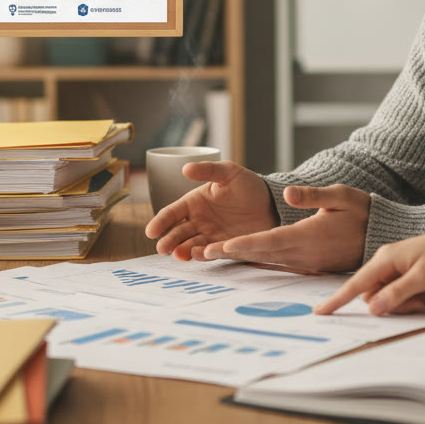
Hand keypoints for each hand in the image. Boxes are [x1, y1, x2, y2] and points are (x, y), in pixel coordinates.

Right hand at [144, 161, 276, 260]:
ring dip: (183, 250)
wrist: (273, 204)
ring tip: (178, 254)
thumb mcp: (228, 172)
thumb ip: (208, 171)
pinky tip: (198, 254)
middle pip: (178, 233)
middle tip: (162, 248)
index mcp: (195, 202)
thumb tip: (185, 168)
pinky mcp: (225, 247)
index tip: (151, 231)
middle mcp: (199, 221)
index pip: (172, 213)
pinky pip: (210, 252)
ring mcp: (211, 236)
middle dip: (168, 241)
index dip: (160, 222)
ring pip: (190, 245)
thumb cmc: (249, 185)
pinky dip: (203, 255)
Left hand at [198, 184, 370, 271]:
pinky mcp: (308, 264)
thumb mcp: (342, 196)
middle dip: (232, 253)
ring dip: (240, 258)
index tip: (224, 245)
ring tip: (212, 255)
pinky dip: (257, 260)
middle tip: (202, 253)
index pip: (272, 241)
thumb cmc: (362, 212)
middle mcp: (305, 253)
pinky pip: (278, 263)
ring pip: (267, 260)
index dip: (246, 244)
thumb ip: (314, 195)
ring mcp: (306, 262)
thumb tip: (288, 193)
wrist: (379, 236)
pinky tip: (240, 257)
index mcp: (310, 235)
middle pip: (262, 254)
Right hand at [314, 223, 424, 315]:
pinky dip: (409, 296)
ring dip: (403, 302)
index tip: (320, 312)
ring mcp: (395, 265)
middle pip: (373, 295)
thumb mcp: (423, 277)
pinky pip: (396, 290)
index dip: (337, 300)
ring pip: (385, 295)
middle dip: (392, 304)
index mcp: (385, 259)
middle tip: (421, 300)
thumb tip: (372, 308)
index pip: (355, 283)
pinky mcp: (404, 269)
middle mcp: (386, 260)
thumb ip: (396, 293)